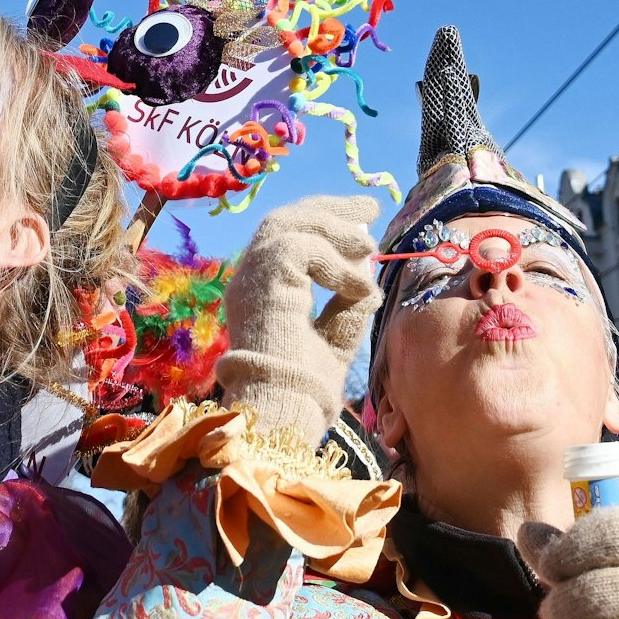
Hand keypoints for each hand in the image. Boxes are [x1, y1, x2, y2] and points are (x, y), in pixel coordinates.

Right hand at [214, 194, 380, 447]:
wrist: (285, 409)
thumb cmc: (304, 387)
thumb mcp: (335, 338)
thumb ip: (347, 305)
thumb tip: (369, 276)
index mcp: (260, 291)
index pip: (287, 237)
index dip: (324, 221)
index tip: (363, 219)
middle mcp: (248, 278)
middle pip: (285, 220)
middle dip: (331, 209)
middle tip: (370, 209)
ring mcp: (250, 276)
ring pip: (290, 224)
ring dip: (336, 229)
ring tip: (369, 246)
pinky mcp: (263, 278)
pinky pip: (303, 248)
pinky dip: (336, 262)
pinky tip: (357, 285)